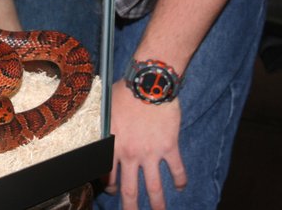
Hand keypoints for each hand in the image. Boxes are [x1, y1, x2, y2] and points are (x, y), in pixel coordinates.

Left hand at [105, 81, 186, 209]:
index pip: (107, 174)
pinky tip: (181, 186)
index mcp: (112, 145)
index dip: (109, 186)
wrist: (148, 84)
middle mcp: (130, 154)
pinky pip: (176, 169)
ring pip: (154, 187)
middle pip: (130, 189)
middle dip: (130, 206)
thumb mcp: (105, 110)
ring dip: (157, 203)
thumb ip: (104, 127)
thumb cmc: (124, 93)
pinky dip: (180, 180)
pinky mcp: (169, 147)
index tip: (112, 190)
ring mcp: (151, 153)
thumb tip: (100, 135)